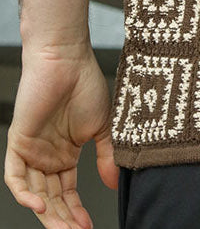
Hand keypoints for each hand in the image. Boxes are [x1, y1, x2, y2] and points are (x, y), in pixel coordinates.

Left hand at [4, 42, 118, 228]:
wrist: (68, 59)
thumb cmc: (85, 84)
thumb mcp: (103, 126)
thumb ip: (106, 156)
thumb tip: (114, 185)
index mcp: (65, 153)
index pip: (68, 193)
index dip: (76, 212)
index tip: (88, 227)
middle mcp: (47, 156)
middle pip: (51, 198)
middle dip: (63, 219)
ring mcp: (32, 151)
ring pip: (34, 193)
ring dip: (47, 213)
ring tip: (63, 228)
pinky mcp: (18, 143)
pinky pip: (16, 177)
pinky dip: (24, 195)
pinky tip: (40, 206)